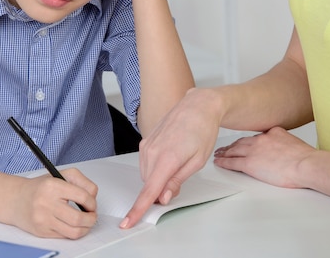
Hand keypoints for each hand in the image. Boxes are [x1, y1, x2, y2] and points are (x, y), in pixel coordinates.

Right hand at [13, 168, 97, 238]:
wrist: (16, 199)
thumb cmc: (40, 188)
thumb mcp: (61, 175)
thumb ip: (81, 182)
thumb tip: (93, 197)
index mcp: (52, 186)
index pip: (82, 196)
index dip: (92, 202)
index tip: (92, 204)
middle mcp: (46, 203)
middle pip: (79, 218)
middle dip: (91, 219)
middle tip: (92, 216)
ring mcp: (43, 219)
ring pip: (74, 232)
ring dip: (85, 228)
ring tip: (85, 222)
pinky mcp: (41, 232)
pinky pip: (65, 236)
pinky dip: (73, 232)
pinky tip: (73, 225)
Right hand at [121, 88, 222, 228]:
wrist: (198, 106)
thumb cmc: (202, 130)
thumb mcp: (197, 161)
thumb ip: (177, 180)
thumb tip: (163, 197)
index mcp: (167, 158)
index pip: (149, 191)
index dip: (138, 209)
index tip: (127, 222)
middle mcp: (152, 151)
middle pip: (149, 185)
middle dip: (160, 190)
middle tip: (181, 178)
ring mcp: (147, 145)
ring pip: (147, 175)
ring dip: (159, 177)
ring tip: (180, 159)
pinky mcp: (146, 141)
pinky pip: (147, 163)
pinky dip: (156, 167)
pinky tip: (171, 155)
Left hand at [213, 127, 315, 188]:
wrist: (305, 164)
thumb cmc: (304, 158)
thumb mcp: (293, 142)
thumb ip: (284, 142)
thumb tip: (282, 148)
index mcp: (271, 133)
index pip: (255, 137)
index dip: (246, 141)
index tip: (242, 142)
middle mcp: (260, 140)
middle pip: (241, 142)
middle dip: (232, 145)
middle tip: (224, 147)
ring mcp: (253, 151)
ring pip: (234, 150)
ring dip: (225, 152)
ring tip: (219, 154)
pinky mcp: (249, 164)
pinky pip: (232, 162)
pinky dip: (224, 162)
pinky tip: (219, 161)